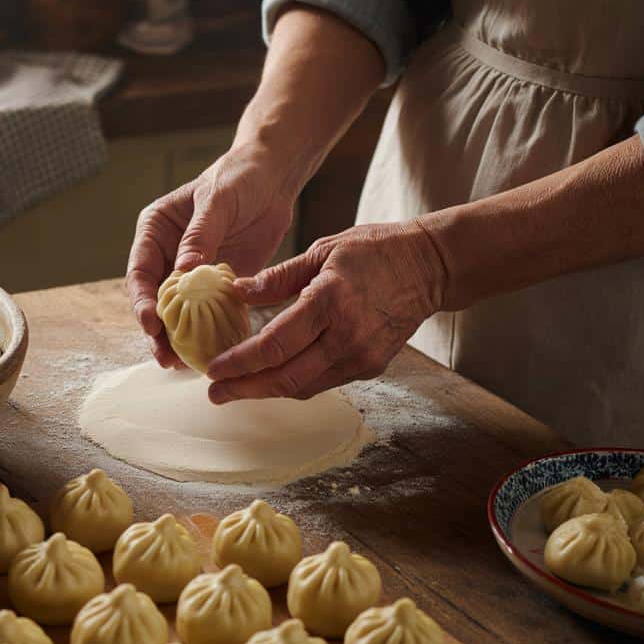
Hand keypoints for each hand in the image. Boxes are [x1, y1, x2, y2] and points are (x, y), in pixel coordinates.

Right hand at [126, 144, 297, 366]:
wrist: (273, 177)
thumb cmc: (239, 177)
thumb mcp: (216, 202)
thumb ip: (199, 236)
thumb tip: (182, 272)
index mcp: (155, 231)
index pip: (140, 271)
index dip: (142, 301)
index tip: (152, 323)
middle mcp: (167, 255)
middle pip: (155, 299)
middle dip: (157, 330)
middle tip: (165, 357)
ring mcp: (191, 273)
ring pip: (179, 312)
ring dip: (179, 338)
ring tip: (182, 365)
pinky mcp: (217, 283)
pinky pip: (208, 312)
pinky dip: (208, 332)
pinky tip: (212, 352)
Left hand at [205, 220, 448, 401]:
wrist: (430, 266)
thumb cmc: (374, 251)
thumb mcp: (321, 250)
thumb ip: (277, 278)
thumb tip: (237, 291)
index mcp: (328, 302)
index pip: (273, 346)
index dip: (239, 363)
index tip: (212, 369)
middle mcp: (345, 337)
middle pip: (285, 378)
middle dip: (244, 389)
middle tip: (215, 393)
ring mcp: (361, 356)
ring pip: (303, 387)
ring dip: (267, 391)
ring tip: (236, 388)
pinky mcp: (371, 366)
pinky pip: (323, 381)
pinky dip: (294, 382)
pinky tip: (272, 377)